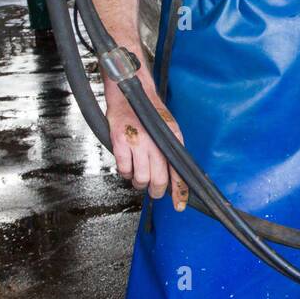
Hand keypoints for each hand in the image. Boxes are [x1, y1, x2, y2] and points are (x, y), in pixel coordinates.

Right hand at [105, 71, 188, 211]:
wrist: (131, 92)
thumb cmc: (149, 114)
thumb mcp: (168, 131)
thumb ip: (171, 153)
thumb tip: (174, 179)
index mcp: (173, 139)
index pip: (178, 172)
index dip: (179, 192)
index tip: (179, 205)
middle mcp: (157, 142)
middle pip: (158, 181)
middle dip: (155, 190)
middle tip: (152, 188)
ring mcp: (138, 143)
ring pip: (140, 178)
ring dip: (138, 181)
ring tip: (138, 172)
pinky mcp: (121, 142)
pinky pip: (124, 170)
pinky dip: (125, 172)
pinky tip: (127, 163)